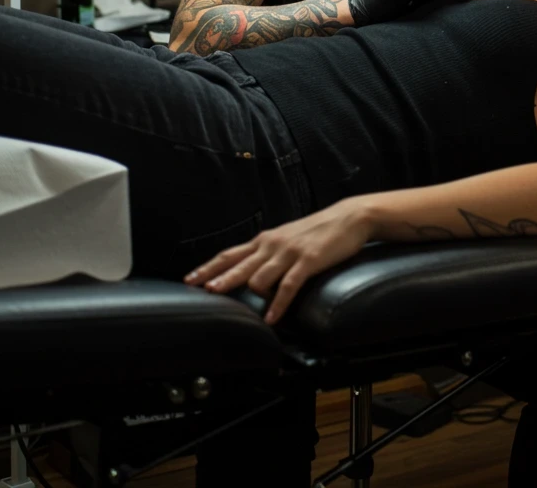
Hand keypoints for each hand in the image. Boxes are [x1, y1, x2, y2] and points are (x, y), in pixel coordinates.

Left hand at [184, 199, 373, 323]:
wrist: (347, 218)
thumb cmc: (316, 231)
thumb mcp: (286, 239)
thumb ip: (267, 254)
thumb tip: (249, 272)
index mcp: (265, 240)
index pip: (229, 254)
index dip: (209, 267)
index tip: (190, 279)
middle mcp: (271, 245)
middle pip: (238, 264)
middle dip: (218, 278)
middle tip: (202, 291)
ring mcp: (289, 252)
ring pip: (259, 275)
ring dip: (247, 292)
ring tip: (234, 310)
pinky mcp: (307, 261)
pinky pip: (288, 285)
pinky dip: (278, 303)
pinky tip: (272, 318)